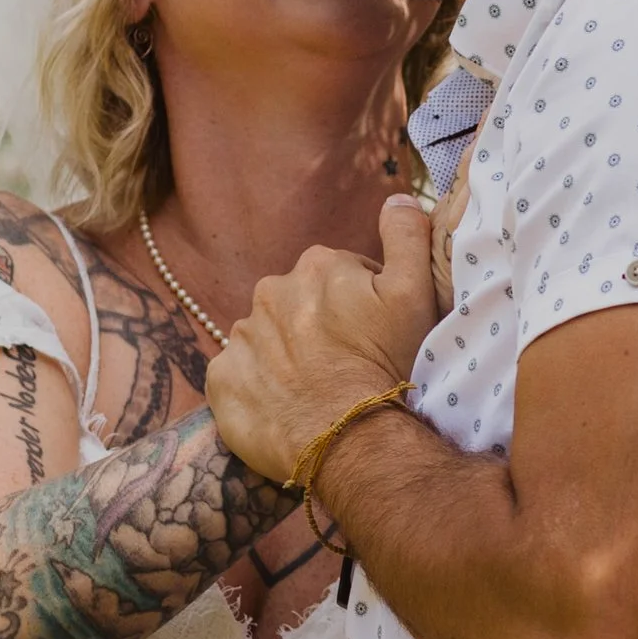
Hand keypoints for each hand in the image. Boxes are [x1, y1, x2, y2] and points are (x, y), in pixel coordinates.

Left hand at [205, 199, 441, 486]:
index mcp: (318, 265)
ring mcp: (242, 336)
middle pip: (300, 305)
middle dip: (319, 327)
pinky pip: (240, 375)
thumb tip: (395, 199)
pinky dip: (258, 387)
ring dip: (287, 358)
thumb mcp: (416, 293)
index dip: (362, 305)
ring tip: (317, 390)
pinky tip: (286, 406)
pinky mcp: (221, 379)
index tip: (375, 335)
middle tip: (346, 364)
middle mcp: (271, 292)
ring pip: (268, 340)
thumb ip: (407, 236)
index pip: (340, 276)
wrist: (350, 439)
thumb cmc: (387, 365)